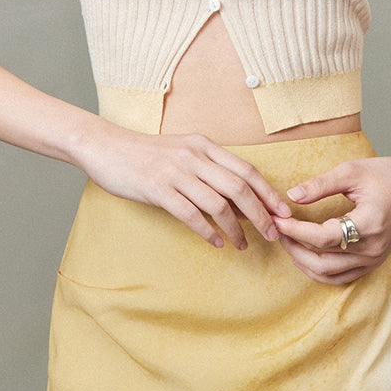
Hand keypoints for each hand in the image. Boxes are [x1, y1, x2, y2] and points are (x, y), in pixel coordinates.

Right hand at [78, 121, 292, 249]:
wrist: (107, 147)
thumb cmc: (147, 154)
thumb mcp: (183, 154)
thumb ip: (210, 172)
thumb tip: (241, 201)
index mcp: (204, 145)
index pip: (246, 169)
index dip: (268, 192)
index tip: (283, 213)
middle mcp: (194, 156)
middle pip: (239, 186)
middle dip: (261, 213)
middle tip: (273, 234)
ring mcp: (176, 172)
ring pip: (218, 203)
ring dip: (236, 228)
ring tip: (243, 245)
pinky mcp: (158, 189)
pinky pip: (191, 214)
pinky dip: (208, 231)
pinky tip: (216, 242)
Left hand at [273, 154, 390, 284]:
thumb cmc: (387, 174)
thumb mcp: (352, 172)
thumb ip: (320, 185)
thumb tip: (291, 196)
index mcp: (368, 224)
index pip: (323, 237)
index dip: (296, 230)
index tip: (277, 218)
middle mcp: (372, 248)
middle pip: (323, 262)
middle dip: (295, 248)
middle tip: (277, 230)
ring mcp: (374, 258)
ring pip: (331, 275)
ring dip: (305, 262)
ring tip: (287, 241)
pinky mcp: (374, 261)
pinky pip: (342, 276)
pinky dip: (320, 270)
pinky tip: (306, 255)